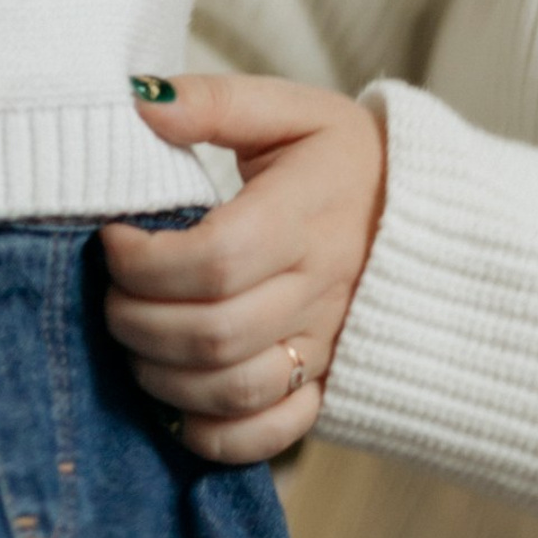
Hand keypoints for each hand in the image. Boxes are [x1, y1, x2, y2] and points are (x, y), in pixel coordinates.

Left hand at [102, 72, 384, 462]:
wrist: (426, 207)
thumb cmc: (342, 155)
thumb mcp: (288, 108)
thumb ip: (212, 101)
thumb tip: (138, 102)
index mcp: (306, 217)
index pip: (215, 260)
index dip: (146, 261)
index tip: (113, 238)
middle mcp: (321, 288)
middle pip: (214, 332)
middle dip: (137, 318)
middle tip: (111, 290)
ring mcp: (328, 344)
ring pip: (234, 389)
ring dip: (162, 375)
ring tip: (133, 337)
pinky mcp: (329, 382)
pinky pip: (272, 433)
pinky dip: (214, 435)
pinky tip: (175, 405)